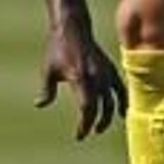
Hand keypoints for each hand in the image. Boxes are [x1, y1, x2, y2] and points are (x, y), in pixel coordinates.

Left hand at [35, 24, 127, 139]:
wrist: (72, 29)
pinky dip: (122, 102)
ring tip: (100, 127)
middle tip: (88, 132)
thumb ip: (46, 90)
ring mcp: (105, 73)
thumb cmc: (57, 49)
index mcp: (80, 78)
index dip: (84, 125)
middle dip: (95, 123)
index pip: (87, 108)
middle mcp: (96, 77)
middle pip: (101, 108)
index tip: (79, 135)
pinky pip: (120, 89)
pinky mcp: (110, 68)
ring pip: (112, 101)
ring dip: (108, 116)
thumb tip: (40, 105)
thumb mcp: (48, 70)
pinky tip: (122, 113)